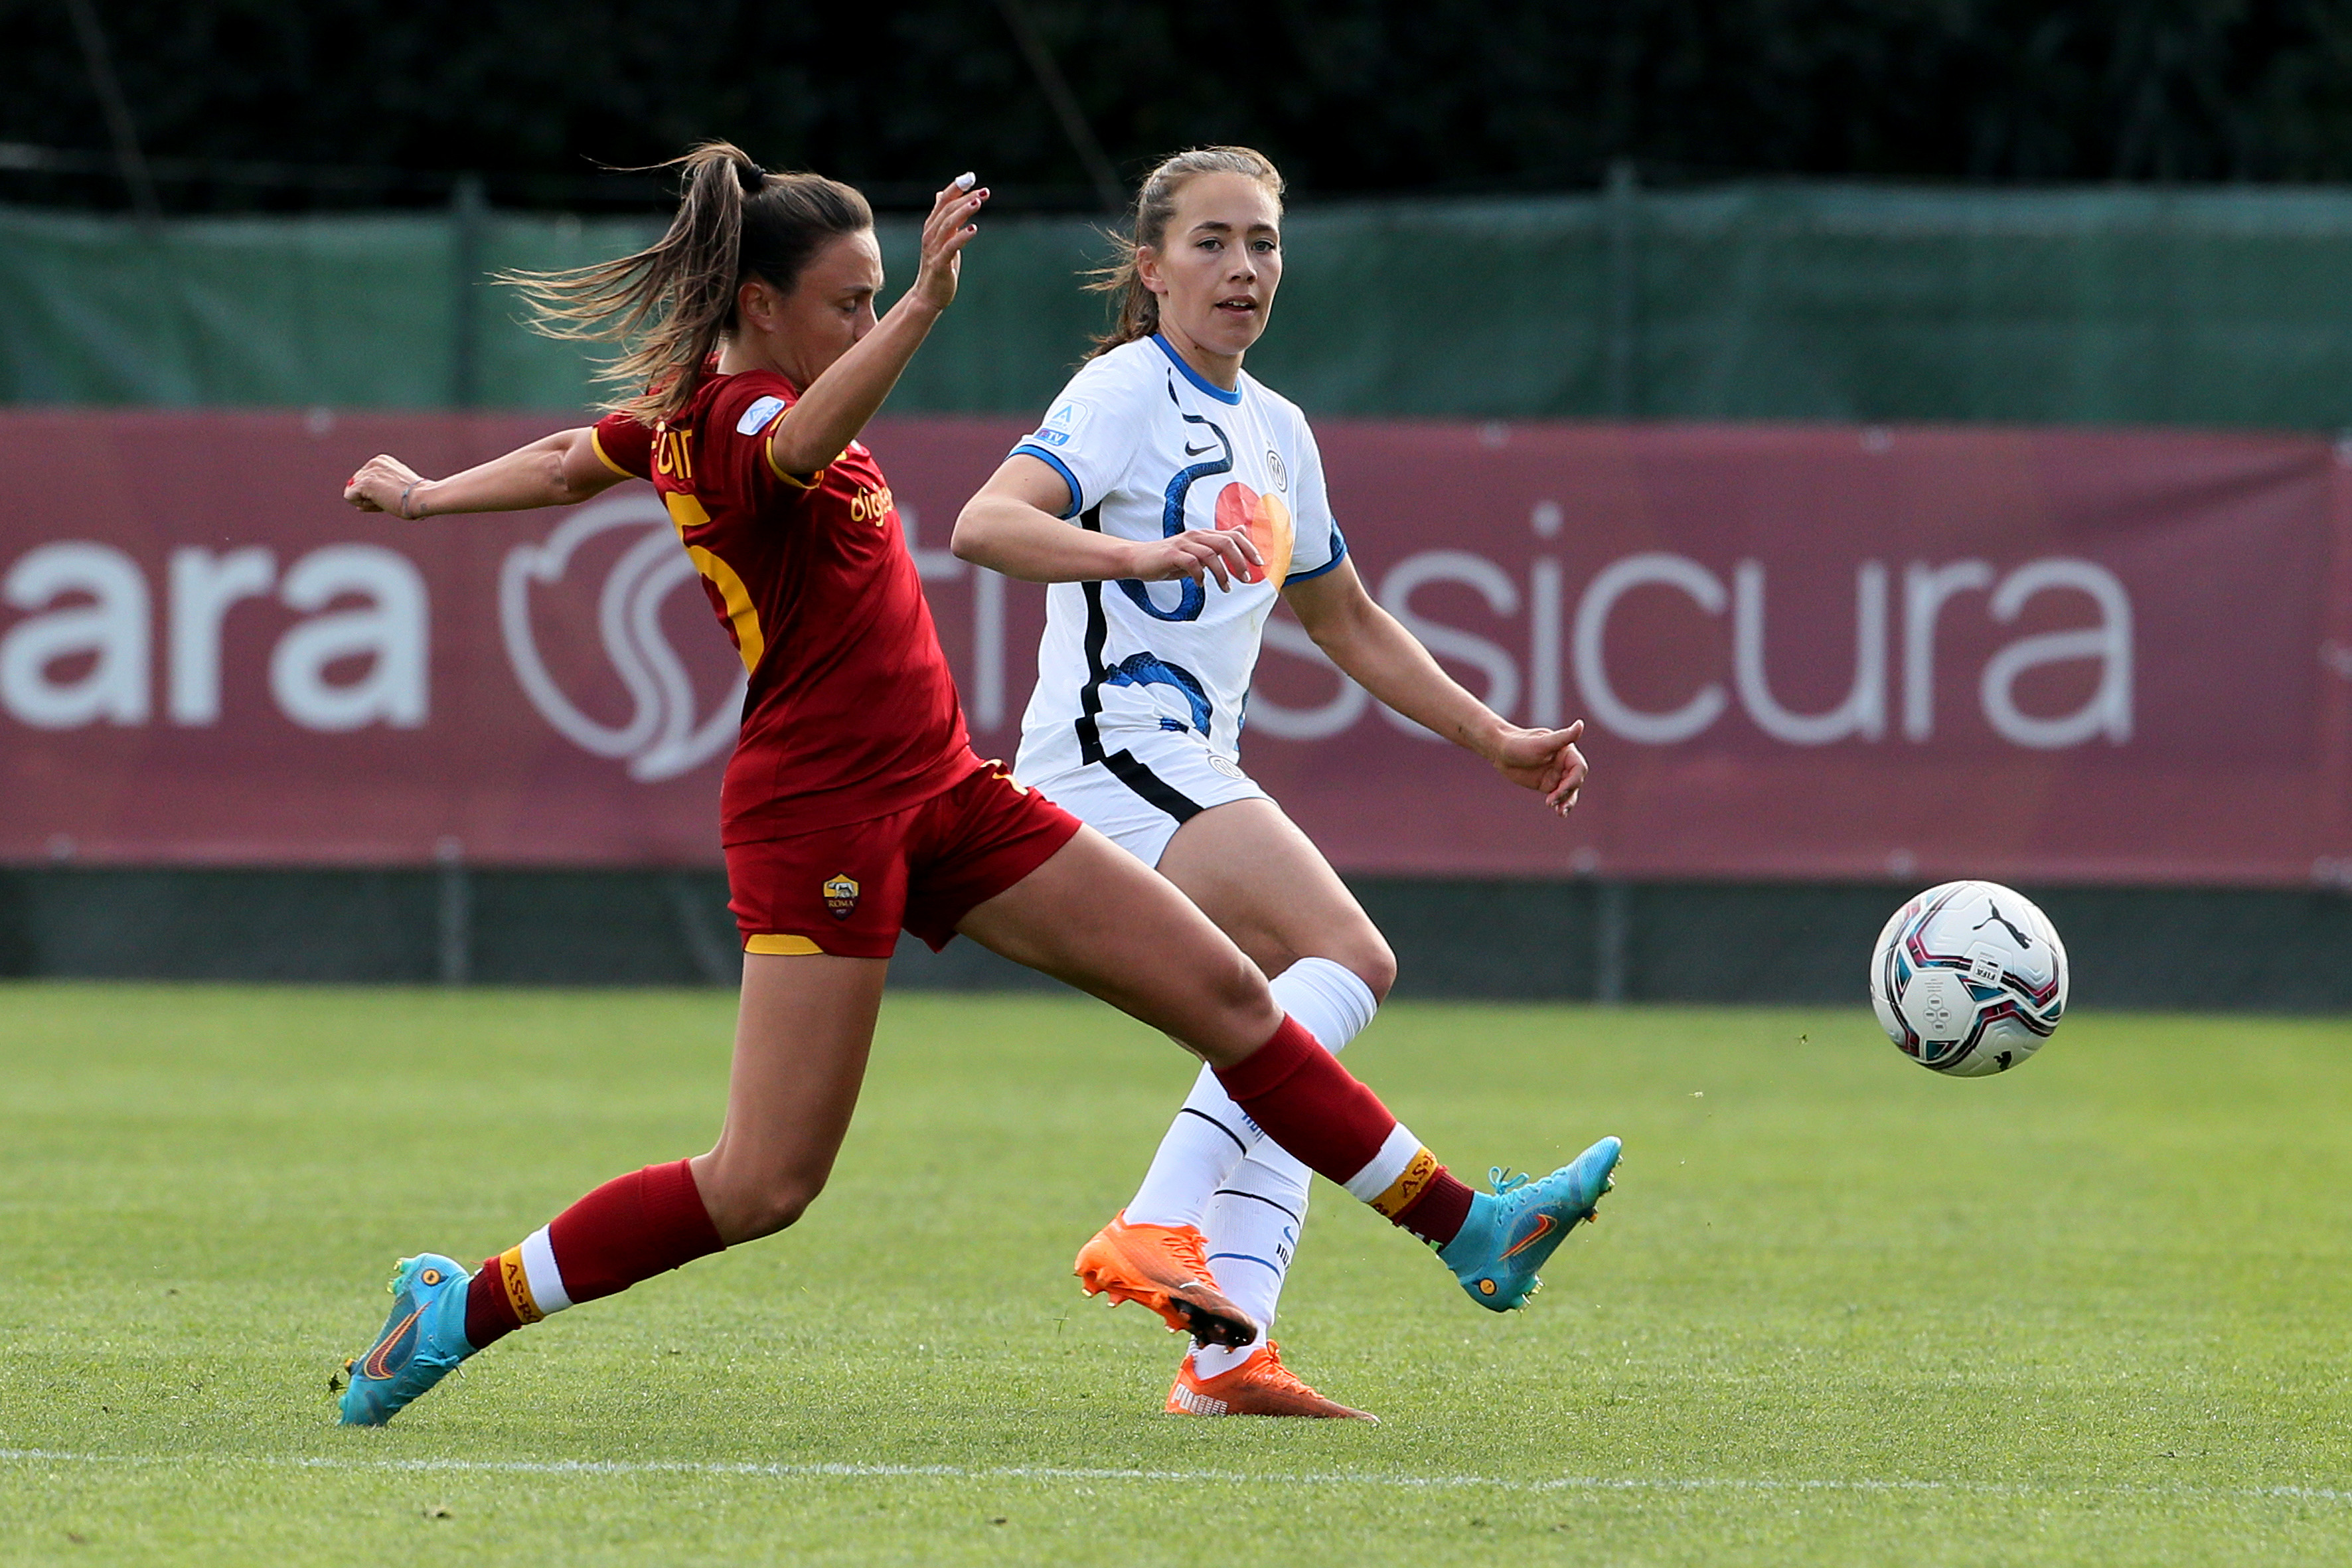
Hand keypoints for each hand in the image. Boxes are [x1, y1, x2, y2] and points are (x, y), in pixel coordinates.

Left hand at [344, 454, 429, 517]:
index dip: (376, 492)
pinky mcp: (365, 483)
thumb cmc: (416, 497)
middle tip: (390, 500)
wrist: (423, 497)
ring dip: (367, 502)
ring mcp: (369, 472)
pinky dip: (362, 504)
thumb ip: (378, 491)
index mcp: (382, 461)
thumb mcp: (397, 489)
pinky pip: (350, 497)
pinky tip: (379, 504)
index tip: (392, 496)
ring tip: (387, 501)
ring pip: (353, 491)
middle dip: (369, 497)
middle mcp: (373, 462)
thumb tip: (356, 505)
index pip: (366, 479)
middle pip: (357, 484)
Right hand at [908, 175, 989, 314]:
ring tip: (978, 202)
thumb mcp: (941, 237)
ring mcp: (934, 249)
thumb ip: (944, 217)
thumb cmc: (939, 265)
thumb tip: (942, 194)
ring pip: (947, 224)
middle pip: (947, 210)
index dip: (956, 188)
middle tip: (984, 192)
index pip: (943, 201)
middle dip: (965, 198)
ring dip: (963, 211)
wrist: (929, 295)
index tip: (971, 178)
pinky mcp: (940, 264)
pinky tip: (974, 229)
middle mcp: (930, 234)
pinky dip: (961, 236)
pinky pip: (950, 247)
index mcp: (932, 227)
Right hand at [1124, 528, 1263, 590]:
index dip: (1249, 548)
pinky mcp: (1172, 554)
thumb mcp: (1198, 551)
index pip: (1233, 536)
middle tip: (1246, 578)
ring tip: (1226, 588)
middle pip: (1226, 542)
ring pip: (1211, 554)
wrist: (1139, 559)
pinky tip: (1200, 585)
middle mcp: (1196, 536)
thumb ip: (1218, 543)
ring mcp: (1183, 544)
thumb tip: (1241, 532)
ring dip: (1222, 573)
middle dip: (1240, 561)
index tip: (1259, 563)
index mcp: (1204, 535)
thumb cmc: (1169, 558)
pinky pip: (1192, 563)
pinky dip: (1200, 575)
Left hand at [1489, 718, 1589, 815]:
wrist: (1500, 751)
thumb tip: (1580, 724)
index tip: (1560, 788)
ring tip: (1560, 812)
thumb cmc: (1520, 743)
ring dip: (1567, 802)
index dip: (1573, 780)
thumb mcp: (1541, 743)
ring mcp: (1557, 775)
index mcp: (1567, 752)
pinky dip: (1560, 804)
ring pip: (1569, 792)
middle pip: (1575, 782)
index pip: (1579, 768)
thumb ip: (1563, 737)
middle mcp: (1564, 764)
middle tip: (1552, 801)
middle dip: (1567, 793)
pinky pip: (1558, 797)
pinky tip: (1558, 812)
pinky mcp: (1548, 785)